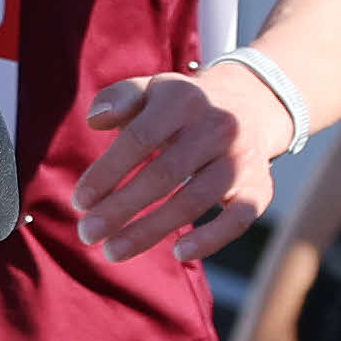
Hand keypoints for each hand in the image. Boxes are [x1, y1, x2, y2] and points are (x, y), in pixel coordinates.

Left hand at [73, 63, 284, 263]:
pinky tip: (178, 252)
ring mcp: (241, 158)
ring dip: (150, 231)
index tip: (80, 201)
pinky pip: (237, 219)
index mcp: (182, 98)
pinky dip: (210, 239)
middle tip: (87, 234)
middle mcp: (217, 126)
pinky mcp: (260, 187)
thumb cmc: (181, 104)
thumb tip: (94, 121)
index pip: (139, 139)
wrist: (249, 104)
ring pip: (194, 200)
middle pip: (164, 175)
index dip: (107, 172)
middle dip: (121, 208)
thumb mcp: (150, 88)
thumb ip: (119, 98)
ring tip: (112, 251)